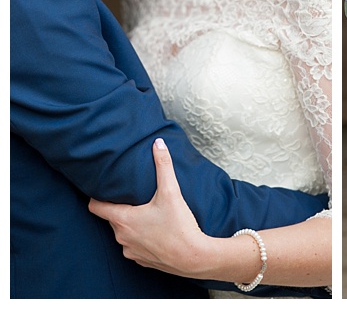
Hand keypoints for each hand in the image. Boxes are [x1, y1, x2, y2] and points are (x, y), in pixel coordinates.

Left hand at [89, 138, 210, 276]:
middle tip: (133, 198)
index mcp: (123, 219)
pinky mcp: (141, 260)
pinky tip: (156, 231)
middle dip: (120, 208)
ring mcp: (130, 250)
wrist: (193, 256)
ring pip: (123, 233)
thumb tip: (158, 143)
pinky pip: (134, 246)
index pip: (95, 207)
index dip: (97, 196)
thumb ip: (163, 165)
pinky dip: (141, 238)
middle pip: (111, 218)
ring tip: (147, 215)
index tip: (103, 189)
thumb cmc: (180, 226)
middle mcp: (122, 237)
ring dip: (131, 224)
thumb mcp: (171, 192)